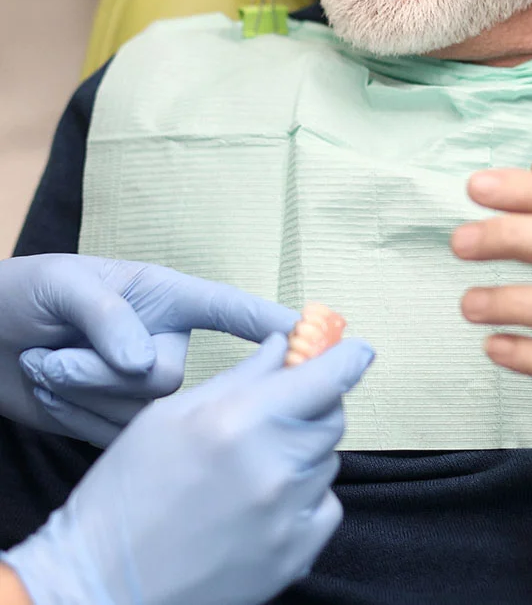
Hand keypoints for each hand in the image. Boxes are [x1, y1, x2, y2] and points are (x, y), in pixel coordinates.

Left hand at [0, 255, 297, 445]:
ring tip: (45, 364)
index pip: (229, 309)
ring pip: (136, 412)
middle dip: (102, 372)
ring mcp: (139, 388)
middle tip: (53, 355)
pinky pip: (111, 433)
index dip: (273, 321)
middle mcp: (162, 341)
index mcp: (164, 297)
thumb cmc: (25, 291)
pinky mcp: (113, 423)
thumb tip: (146, 365)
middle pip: (169, 379)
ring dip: (78, 392)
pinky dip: (70, 415)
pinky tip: (48, 391)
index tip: (316, 334)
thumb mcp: (63, 285)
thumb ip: (109, 317)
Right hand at [4, 333, 373, 604]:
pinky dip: (305, 498)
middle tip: (276, 415)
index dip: (349, 358)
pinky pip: (326, 506)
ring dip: (304, 452)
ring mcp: (288, 516)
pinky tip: (262, 504)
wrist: (104, 582)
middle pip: (332, 417)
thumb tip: (283, 345)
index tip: (358, 351)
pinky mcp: (295, 555)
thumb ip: (240, 376)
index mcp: (240, 421)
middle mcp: (274, 466)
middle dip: (313, 406)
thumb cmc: (128, 492)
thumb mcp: (172, 415)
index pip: (328, 377)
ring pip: (327, 461)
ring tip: (252, 468)